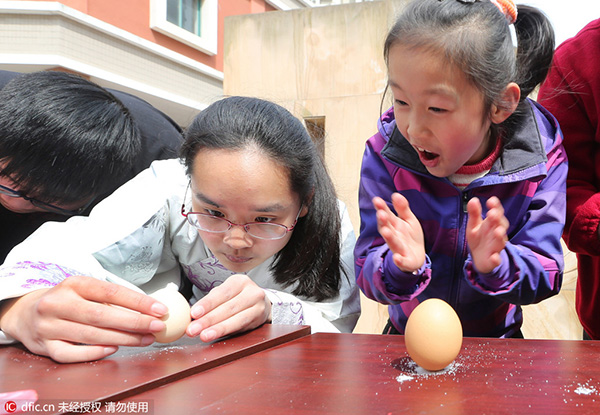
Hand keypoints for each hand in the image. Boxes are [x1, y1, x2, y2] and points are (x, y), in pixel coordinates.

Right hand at [0, 276, 167, 362]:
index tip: (160, 309)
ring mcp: (49, 326)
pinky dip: (95, 352)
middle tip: (156, 327)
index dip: (138, 301)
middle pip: (102, 315)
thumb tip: (150, 308)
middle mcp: (58, 303)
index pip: (110, 292)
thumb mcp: (85, 290)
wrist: (26, 313)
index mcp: (73, 284)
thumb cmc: (67, 300)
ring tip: (145, 339)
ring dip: (123, 339)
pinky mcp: (44, 347)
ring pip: (91, 335)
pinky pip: (73, 354)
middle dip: (134, 322)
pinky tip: (114, 349)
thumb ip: (111, 298)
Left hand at [186, 274, 270, 341]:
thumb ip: (211, 302)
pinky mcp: (260, 319)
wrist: (261, 304)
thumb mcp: (226, 294)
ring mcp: (258, 306)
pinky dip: (227, 332)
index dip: (207, 304)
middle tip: (192, 329)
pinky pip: (242, 327)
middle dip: (208, 320)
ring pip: (237, 319)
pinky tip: (216, 335)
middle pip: (228, 307)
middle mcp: (252, 292)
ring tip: (203, 336)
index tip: (193, 314)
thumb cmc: (238, 298)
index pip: (221, 293)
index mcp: (239, 281)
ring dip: (218, 329)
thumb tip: (191, 315)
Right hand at [373, 193, 425, 272]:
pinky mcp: (405, 261)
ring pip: (392, 243)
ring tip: (386, 231)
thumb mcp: (409, 220)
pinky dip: (398, 260)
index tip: (376, 200)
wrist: (417, 256)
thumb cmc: (410, 237)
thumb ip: (402, 208)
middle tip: (381, 214)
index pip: (386, 215)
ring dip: (389, 237)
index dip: (381, 208)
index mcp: (393, 225)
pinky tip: (396, 257)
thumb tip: (395, 194)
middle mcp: (393, 236)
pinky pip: (401, 261)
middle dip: (383, 222)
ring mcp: (398, 248)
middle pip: (387, 228)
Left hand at [466, 196, 508, 273]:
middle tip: (493, 213)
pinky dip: (496, 259)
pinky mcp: (493, 260)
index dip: (495, 207)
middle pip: (501, 225)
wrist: (479, 258)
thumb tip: (473, 199)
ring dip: (499, 236)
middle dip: (498, 220)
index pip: (497, 213)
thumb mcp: (474, 224)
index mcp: (492, 224)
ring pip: (500, 241)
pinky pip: (496, 260)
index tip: (491, 200)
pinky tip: (495, 257)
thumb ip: (474, 213)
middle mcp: (497, 234)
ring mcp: (496, 247)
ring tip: (497, 231)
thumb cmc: (479, 237)